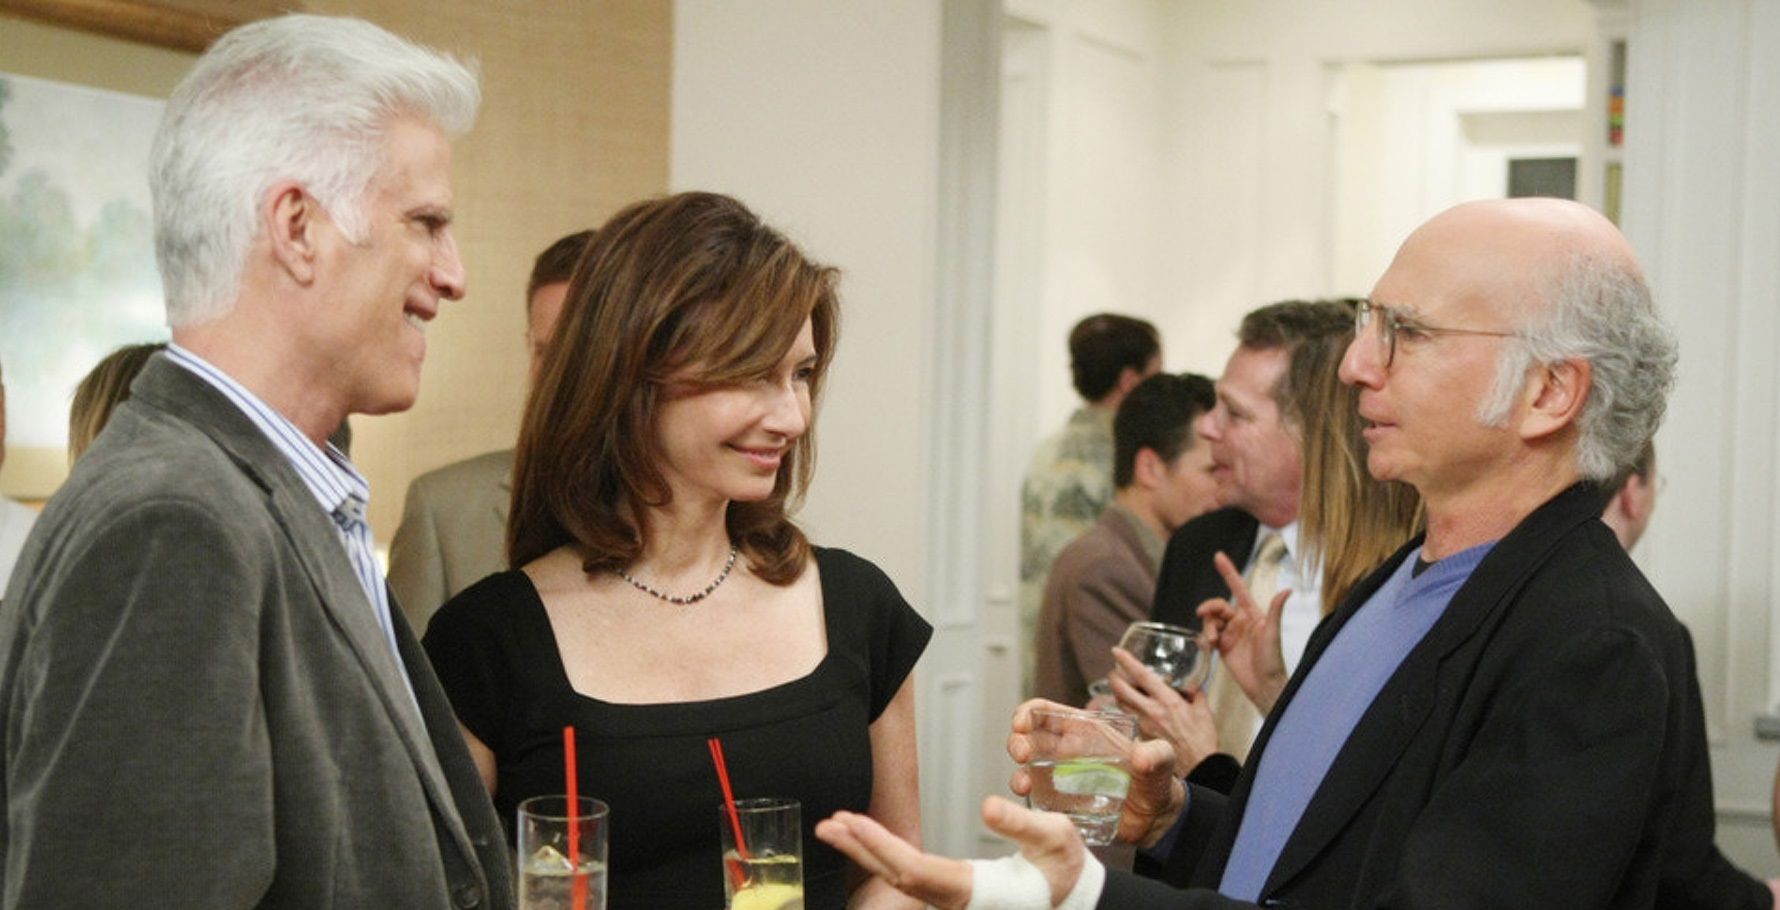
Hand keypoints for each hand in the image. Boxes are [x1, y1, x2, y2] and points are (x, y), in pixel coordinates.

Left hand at [818, 798, 1086, 908]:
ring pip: (899, 879)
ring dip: (866, 852)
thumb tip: (987, 807)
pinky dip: (884, 856)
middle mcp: (955, 900)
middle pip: (896, 877)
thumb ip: (1023, 824)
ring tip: (835, 827)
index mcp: (974, 890)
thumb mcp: (1056, 839)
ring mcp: (952, 900)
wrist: (1073, 901)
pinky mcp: (952, 894)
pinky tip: (867, 840)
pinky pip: (910, 877)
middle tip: (827, 824)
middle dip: (859, 850)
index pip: (915, 870)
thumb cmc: (1065, 871)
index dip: (881, 847)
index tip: (853, 823)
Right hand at [1008, 700, 1183, 847]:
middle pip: (1029, 739)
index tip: (1021, 724)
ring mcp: (1062, 779)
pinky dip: (1029, 802)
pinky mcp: (1062, 805)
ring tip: (1024, 784)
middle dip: (1017, 741)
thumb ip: (1157, 754)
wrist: (1157, 819)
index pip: (1046, 712)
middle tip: (1022, 753)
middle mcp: (1067, 751)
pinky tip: (1033, 805)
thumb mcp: (1163, 761)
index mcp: (1084, 730)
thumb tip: (1142, 755)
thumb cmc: (1158, 781)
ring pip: (1027, 770)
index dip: (1027, 713)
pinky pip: (1037, 801)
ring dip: (1018, 774)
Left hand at [1108, 647, 1217, 771]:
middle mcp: (1151, 711)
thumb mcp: (1202, 709)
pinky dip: (1127, 710)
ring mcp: (1143, 725)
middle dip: (1113, 677)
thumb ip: (1194, 693)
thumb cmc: (1202, 739)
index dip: (1127, 661)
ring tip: (1121, 687)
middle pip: (1121, 689)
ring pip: (1121, 704)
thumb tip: (1190, 684)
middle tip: (1114, 671)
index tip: (1116, 651)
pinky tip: (1131, 708)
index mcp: (1167, 700)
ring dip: (1118, 693)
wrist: (1199, 765)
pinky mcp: (1140, 737)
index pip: (1142, 676)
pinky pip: (1128, 719)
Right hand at [1196, 551, 1290, 712]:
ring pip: (1212, 621)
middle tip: (1202, 614)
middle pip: (1219, 606)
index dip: (1228, 572)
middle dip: (1209, 608)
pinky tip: (1210, 646)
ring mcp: (1231, 634)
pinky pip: (1208, 636)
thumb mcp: (1273, 634)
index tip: (1218, 556)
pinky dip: (1206, 638)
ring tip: (1213, 640)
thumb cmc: (1273, 660)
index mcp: (1253, 614)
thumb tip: (1287, 590)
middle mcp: (1241, 622)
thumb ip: (1276, 611)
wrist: (1264, 686)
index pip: (1238, 588)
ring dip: (1208, 627)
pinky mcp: (1223, 648)